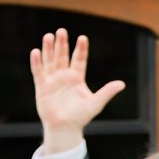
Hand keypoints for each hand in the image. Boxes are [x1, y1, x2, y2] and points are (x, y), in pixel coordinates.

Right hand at [29, 28, 125, 154]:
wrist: (65, 128)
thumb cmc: (81, 116)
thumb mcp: (96, 103)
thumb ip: (107, 92)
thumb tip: (122, 84)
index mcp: (77, 78)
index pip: (79, 60)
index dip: (80, 49)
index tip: (82, 38)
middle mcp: (64, 76)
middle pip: (63, 56)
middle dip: (62, 44)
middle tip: (61, 31)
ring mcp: (52, 80)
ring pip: (50, 61)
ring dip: (49, 49)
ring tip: (49, 36)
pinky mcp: (42, 87)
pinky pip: (38, 72)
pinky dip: (37, 63)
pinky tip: (36, 52)